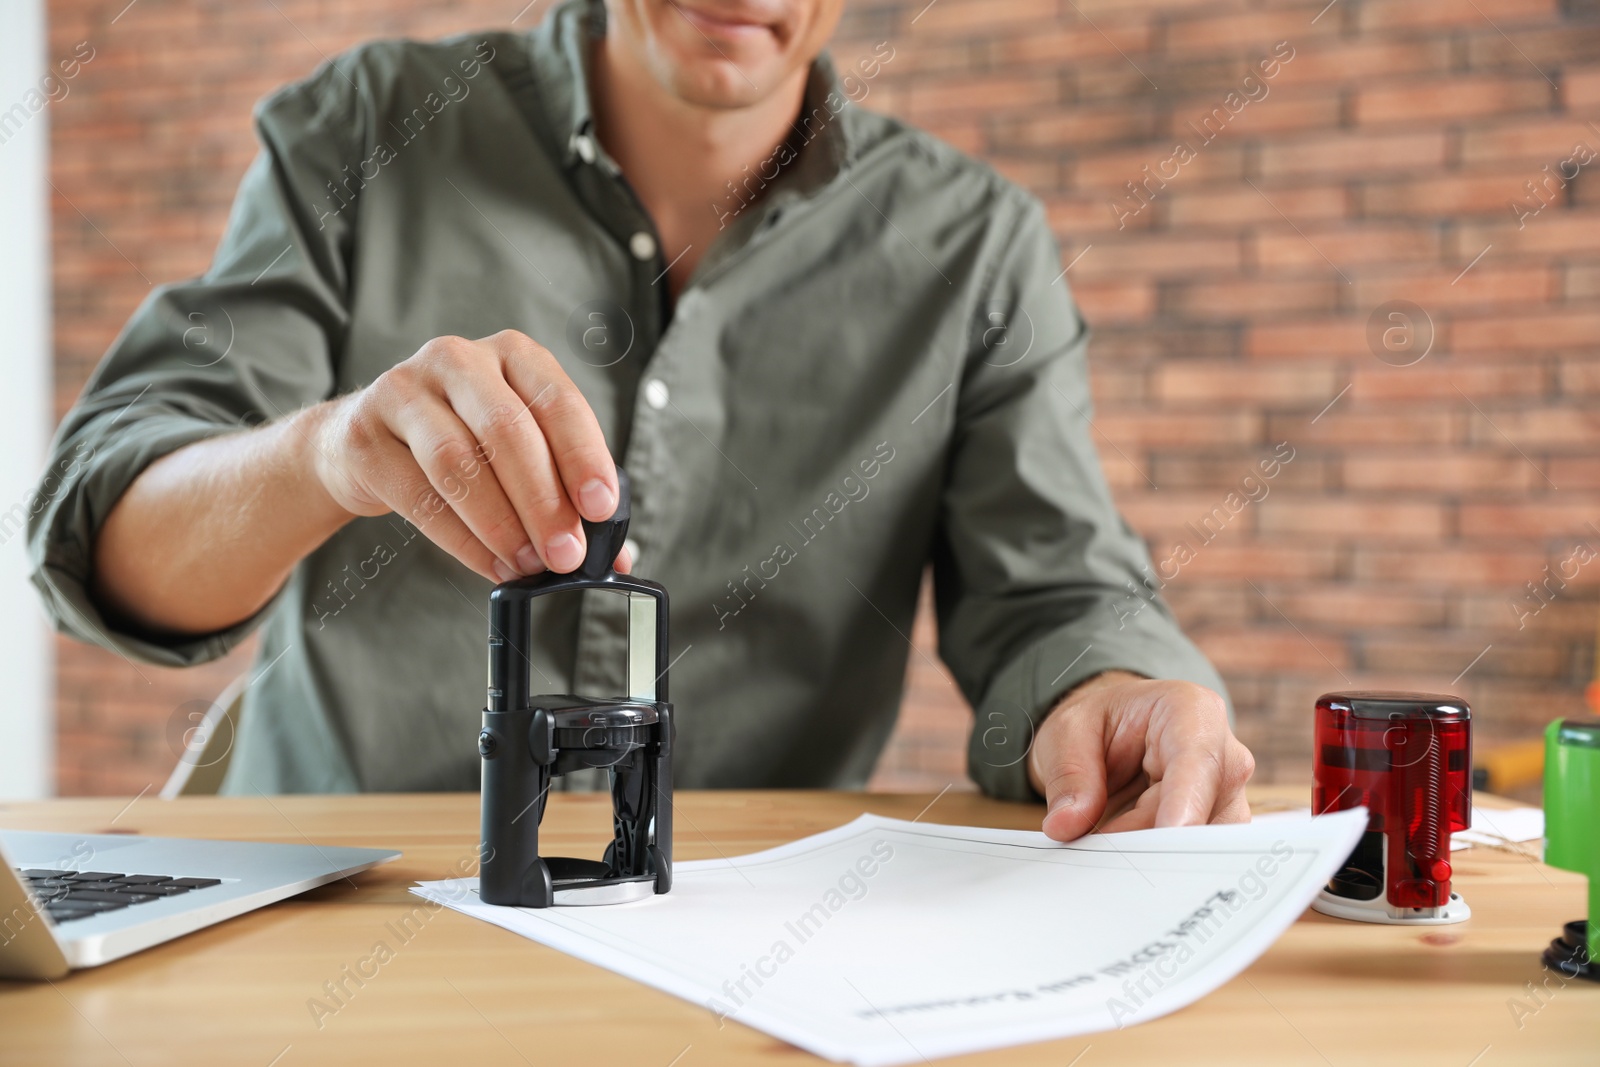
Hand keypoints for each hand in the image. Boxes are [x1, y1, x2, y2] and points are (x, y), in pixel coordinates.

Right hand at [306, 330, 629, 582]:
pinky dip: (463, 541)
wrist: (366, 441)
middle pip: (508, 431)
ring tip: (528, 565)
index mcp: (512, 354)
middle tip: (566, 555)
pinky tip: (491, 565)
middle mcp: (457, 359)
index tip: (601, 507)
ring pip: (459, 463)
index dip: (584, 456)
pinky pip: (419, 497)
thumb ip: (566, 491)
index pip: (557, 400)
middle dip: (544, 501)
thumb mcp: (517, 448)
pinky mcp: (365, 436)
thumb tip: (616, 557)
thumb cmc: (464, 442)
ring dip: (502, 524)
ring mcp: (403, 391)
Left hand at [1026, 672, 1253, 841]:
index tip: (1166, 836)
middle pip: (1199, 813)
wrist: (1116, 731)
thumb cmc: (1101, 723)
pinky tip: (1123, 863)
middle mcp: (1223, 755)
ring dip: (1148, 857)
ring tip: (1102, 855)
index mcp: (1191, 712)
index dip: (1185, 803)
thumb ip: (1069, 776)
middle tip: (1098, 859)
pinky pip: (1192, 859)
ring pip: (1200, 846)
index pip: (1197, 762)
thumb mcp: (1068, 733)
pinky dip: (1155, 864)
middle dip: (1149, 842)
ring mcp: (1224, 797)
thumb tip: (1066, 825)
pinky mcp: (1217, 828)